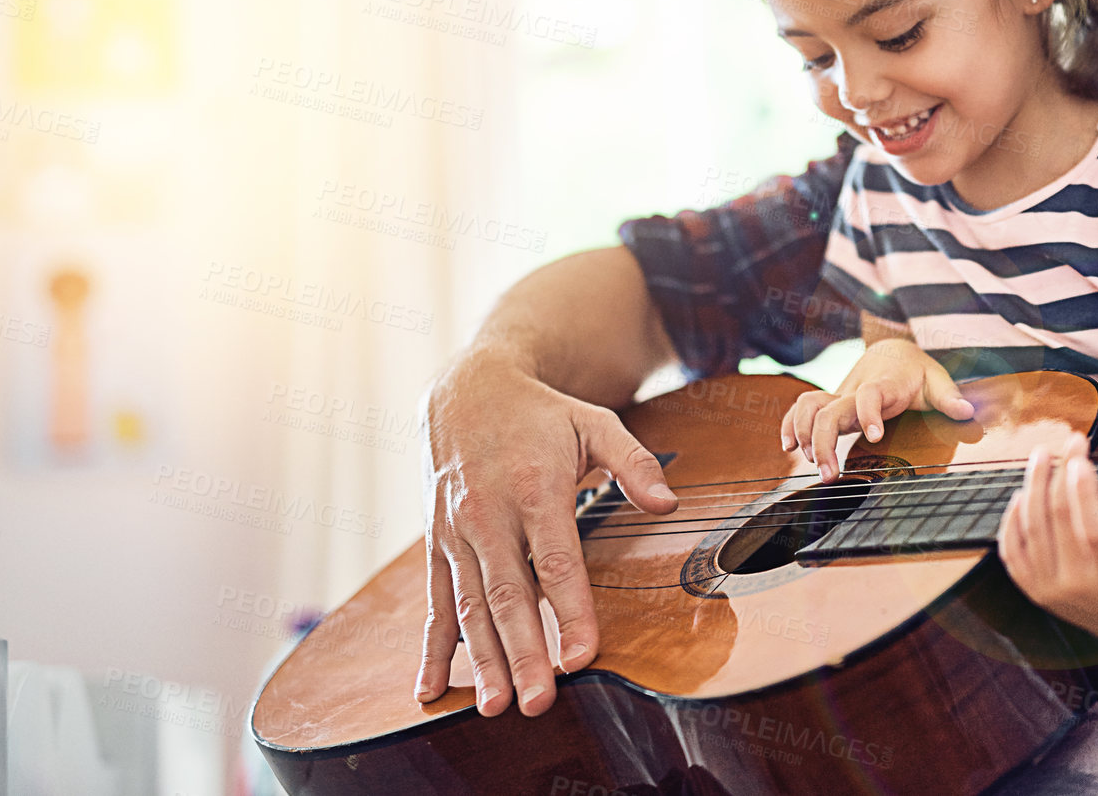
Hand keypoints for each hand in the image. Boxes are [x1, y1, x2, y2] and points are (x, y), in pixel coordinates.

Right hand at [417, 344, 676, 716]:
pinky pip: (434, 602)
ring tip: (494, 707)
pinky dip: (432, 648)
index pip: (556, 561)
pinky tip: (430, 690)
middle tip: (537, 703)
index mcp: (535, 487)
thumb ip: (634, 462)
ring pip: (469, 607)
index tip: (581, 656)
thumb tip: (667, 504)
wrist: (467, 389)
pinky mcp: (437, 544)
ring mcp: (457, 533)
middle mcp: (489, 514)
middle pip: (508, 594)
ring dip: (482, 661)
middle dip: (522, 653)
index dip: (568, 611)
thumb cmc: (540, 414)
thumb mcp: (594, 422)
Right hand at [781, 338, 973, 481]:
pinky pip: (801, 409)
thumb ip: (950, 396)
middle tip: (829, 475)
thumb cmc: (916, 371)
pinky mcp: (830, 403)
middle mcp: (855, 390)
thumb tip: (968, 412)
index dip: (868, 413)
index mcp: (883, 384)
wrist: (892, 351)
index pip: (869, 394)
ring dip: (804, 435)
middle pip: (828, 409)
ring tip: (814, 466)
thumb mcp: (937, 380)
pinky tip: (788, 447)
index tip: (873, 436)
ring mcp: (840, 396)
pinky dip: (790, 424)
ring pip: (808, 407)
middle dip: (823, 441)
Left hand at [998, 433, 1097, 648]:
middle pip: (1057, 520)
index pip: (1092, 532)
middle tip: (1071, 439)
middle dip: (1058, 472)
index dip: (1082, 492)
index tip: (1081, 456)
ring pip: (1030, 529)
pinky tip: (1022, 490)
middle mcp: (1078, 587)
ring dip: (1032, 485)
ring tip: (1044, 453)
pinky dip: (1012, 517)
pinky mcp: (1033, 589)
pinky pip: (1011, 549)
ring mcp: (1050, 590)